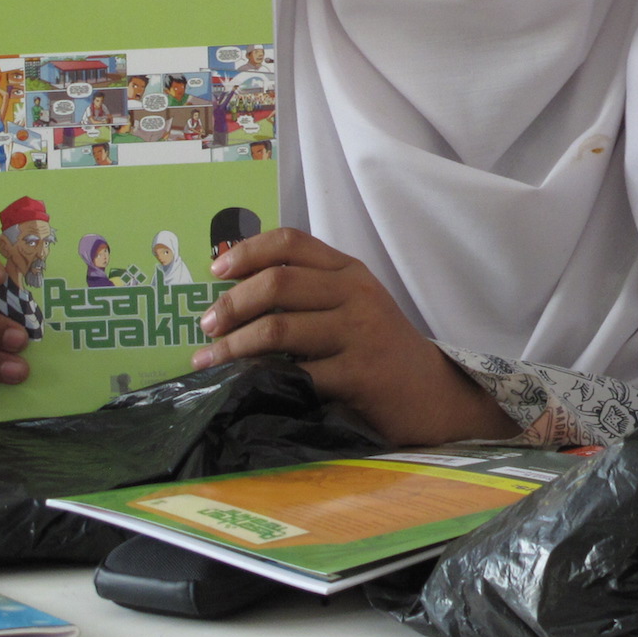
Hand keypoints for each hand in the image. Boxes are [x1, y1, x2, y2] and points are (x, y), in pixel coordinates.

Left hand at [194, 228, 514, 445]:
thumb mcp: (352, 307)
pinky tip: (243, 388)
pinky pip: (296, 374)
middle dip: (231, 304)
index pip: (293, 241)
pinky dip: (260, 380)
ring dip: (233, 346)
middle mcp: (356, 293)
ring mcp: (361, 332)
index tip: (216, 271)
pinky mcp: (360, 373)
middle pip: (278, 282)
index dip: (248, 250)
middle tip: (206, 327)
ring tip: (209, 361)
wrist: (431, 394)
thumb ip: (308, 292)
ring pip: (278, 329)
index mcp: (349, 271)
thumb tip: (234, 292)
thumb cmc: (379, 350)